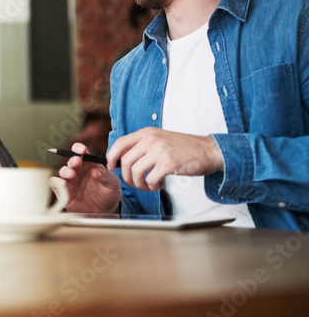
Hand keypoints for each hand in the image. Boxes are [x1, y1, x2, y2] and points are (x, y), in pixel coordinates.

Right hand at [50, 142, 121, 213]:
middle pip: (71, 161)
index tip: (82, 150)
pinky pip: (56, 184)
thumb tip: (96, 171)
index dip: (79, 149)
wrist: (104, 212)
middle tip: (77, 161)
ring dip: (65, 171)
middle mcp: (77, 171)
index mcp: (89, 164)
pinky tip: (63, 184)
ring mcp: (70, 181)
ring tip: (71, 175)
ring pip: (62, 171)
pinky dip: (57, 183)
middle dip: (73, 160)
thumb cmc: (108, 194)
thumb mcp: (113, 184)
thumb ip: (106, 176)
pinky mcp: (63, 192)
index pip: (81, 152)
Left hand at [109, 128, 223, 191]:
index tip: (111, 167)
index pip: (120, 143)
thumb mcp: (160, 140)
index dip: (111, 156)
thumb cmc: (185, 148)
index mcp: (147, 132)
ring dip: (140, 184)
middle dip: (127, 177)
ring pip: (135, 172)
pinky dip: (152, 186)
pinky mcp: (168, 163)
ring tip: (149, 185)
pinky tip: (160, 185)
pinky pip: (150, 179)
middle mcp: (151, 139)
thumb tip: (123, 159)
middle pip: (125, 161)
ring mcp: (159, 151)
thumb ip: (143, 146)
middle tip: (135, 183)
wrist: (209, 150)